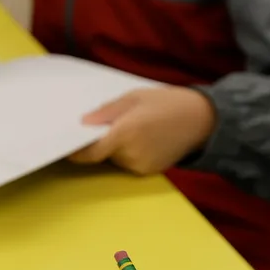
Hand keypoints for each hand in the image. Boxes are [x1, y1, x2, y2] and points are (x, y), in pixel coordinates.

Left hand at [69, 87, 215, 174]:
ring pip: (115, 160)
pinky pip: (128, 164)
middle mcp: (131, 154)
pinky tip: (143, 139)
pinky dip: (128, 154)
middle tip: (106, 127)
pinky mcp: (149, 171)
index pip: (91, 152)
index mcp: (126, 133)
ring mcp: (141, 166)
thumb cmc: (167, 102)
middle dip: (100, 143)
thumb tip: (83, 123)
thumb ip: (106, 111)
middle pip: (102, 155)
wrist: (203, 119)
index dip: (76, 152)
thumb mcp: (134, 97)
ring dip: (115, 148)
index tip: (66, 147)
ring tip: (133, 129)